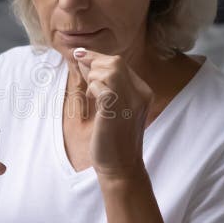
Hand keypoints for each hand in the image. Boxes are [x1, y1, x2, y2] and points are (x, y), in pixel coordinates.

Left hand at [72, 47, 152, 181]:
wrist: (120, 167)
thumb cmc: (113, 138)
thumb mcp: (114, 106)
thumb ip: (106, 84)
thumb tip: (85, 60)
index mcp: (143, 91)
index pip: (120, 62)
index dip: (97, 57)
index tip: (80, 55)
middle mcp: (141, 94)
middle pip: (114, 62)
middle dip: (93, 65)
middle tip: (85, 80)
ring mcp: (131, 101)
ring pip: (108, 71)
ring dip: (92, 78)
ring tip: (91, 95)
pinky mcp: (116, 110)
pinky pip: (101, 86)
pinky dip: (92, 89)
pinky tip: (91, 100)